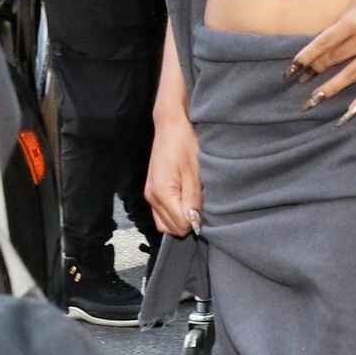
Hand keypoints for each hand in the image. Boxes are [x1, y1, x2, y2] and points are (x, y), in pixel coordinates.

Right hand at [145, 110, 203, 236]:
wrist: (171, 125)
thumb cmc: (184, 143)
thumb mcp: (194, 172)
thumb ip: (193, 200)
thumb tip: (194, 223)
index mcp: (161, 193)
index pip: (181, 225)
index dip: (196, 220)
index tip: (205, 206)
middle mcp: (151, 197)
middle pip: (172, 229)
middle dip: (188, 221)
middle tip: (200, 202)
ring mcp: (149, 195)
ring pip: (165, 224)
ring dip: (180, 219)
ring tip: (192, 201)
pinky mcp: (151, 191)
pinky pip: (161, 214)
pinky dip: (173, 213)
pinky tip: (184, 200)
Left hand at [288, 0, 355, 121]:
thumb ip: (346, 17)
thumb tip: (330, 35)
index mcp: (353, 19)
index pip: (322, 43)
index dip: (305, 58)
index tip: (291, 70)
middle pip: (334, 58)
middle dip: (315, 71)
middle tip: (301, 82)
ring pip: (350, 74)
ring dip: (330, 88)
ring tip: (314, 101)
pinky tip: (351, 112)